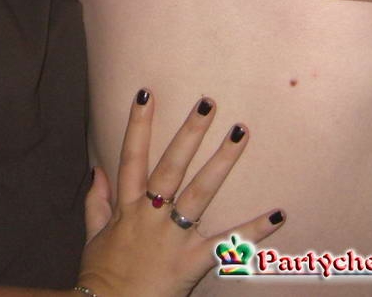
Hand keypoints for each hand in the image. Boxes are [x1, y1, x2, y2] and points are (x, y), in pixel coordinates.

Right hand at [79, 90, 283, 296]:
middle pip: (172, 166)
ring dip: (222, 162)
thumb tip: (96, 170)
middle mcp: (151, 216)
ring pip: (200, 193)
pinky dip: (253, 231)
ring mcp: (173, 238)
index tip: (147, 94)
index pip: (132, 157)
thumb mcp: (93, 236)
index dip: (138, 125)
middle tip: (208, 103)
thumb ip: (96, 202)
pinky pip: (226, 244)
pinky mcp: (192, 263)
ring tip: (240, 133)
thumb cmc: (101, 277)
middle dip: (189, 133)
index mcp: (128, 207)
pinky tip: (277, 214)